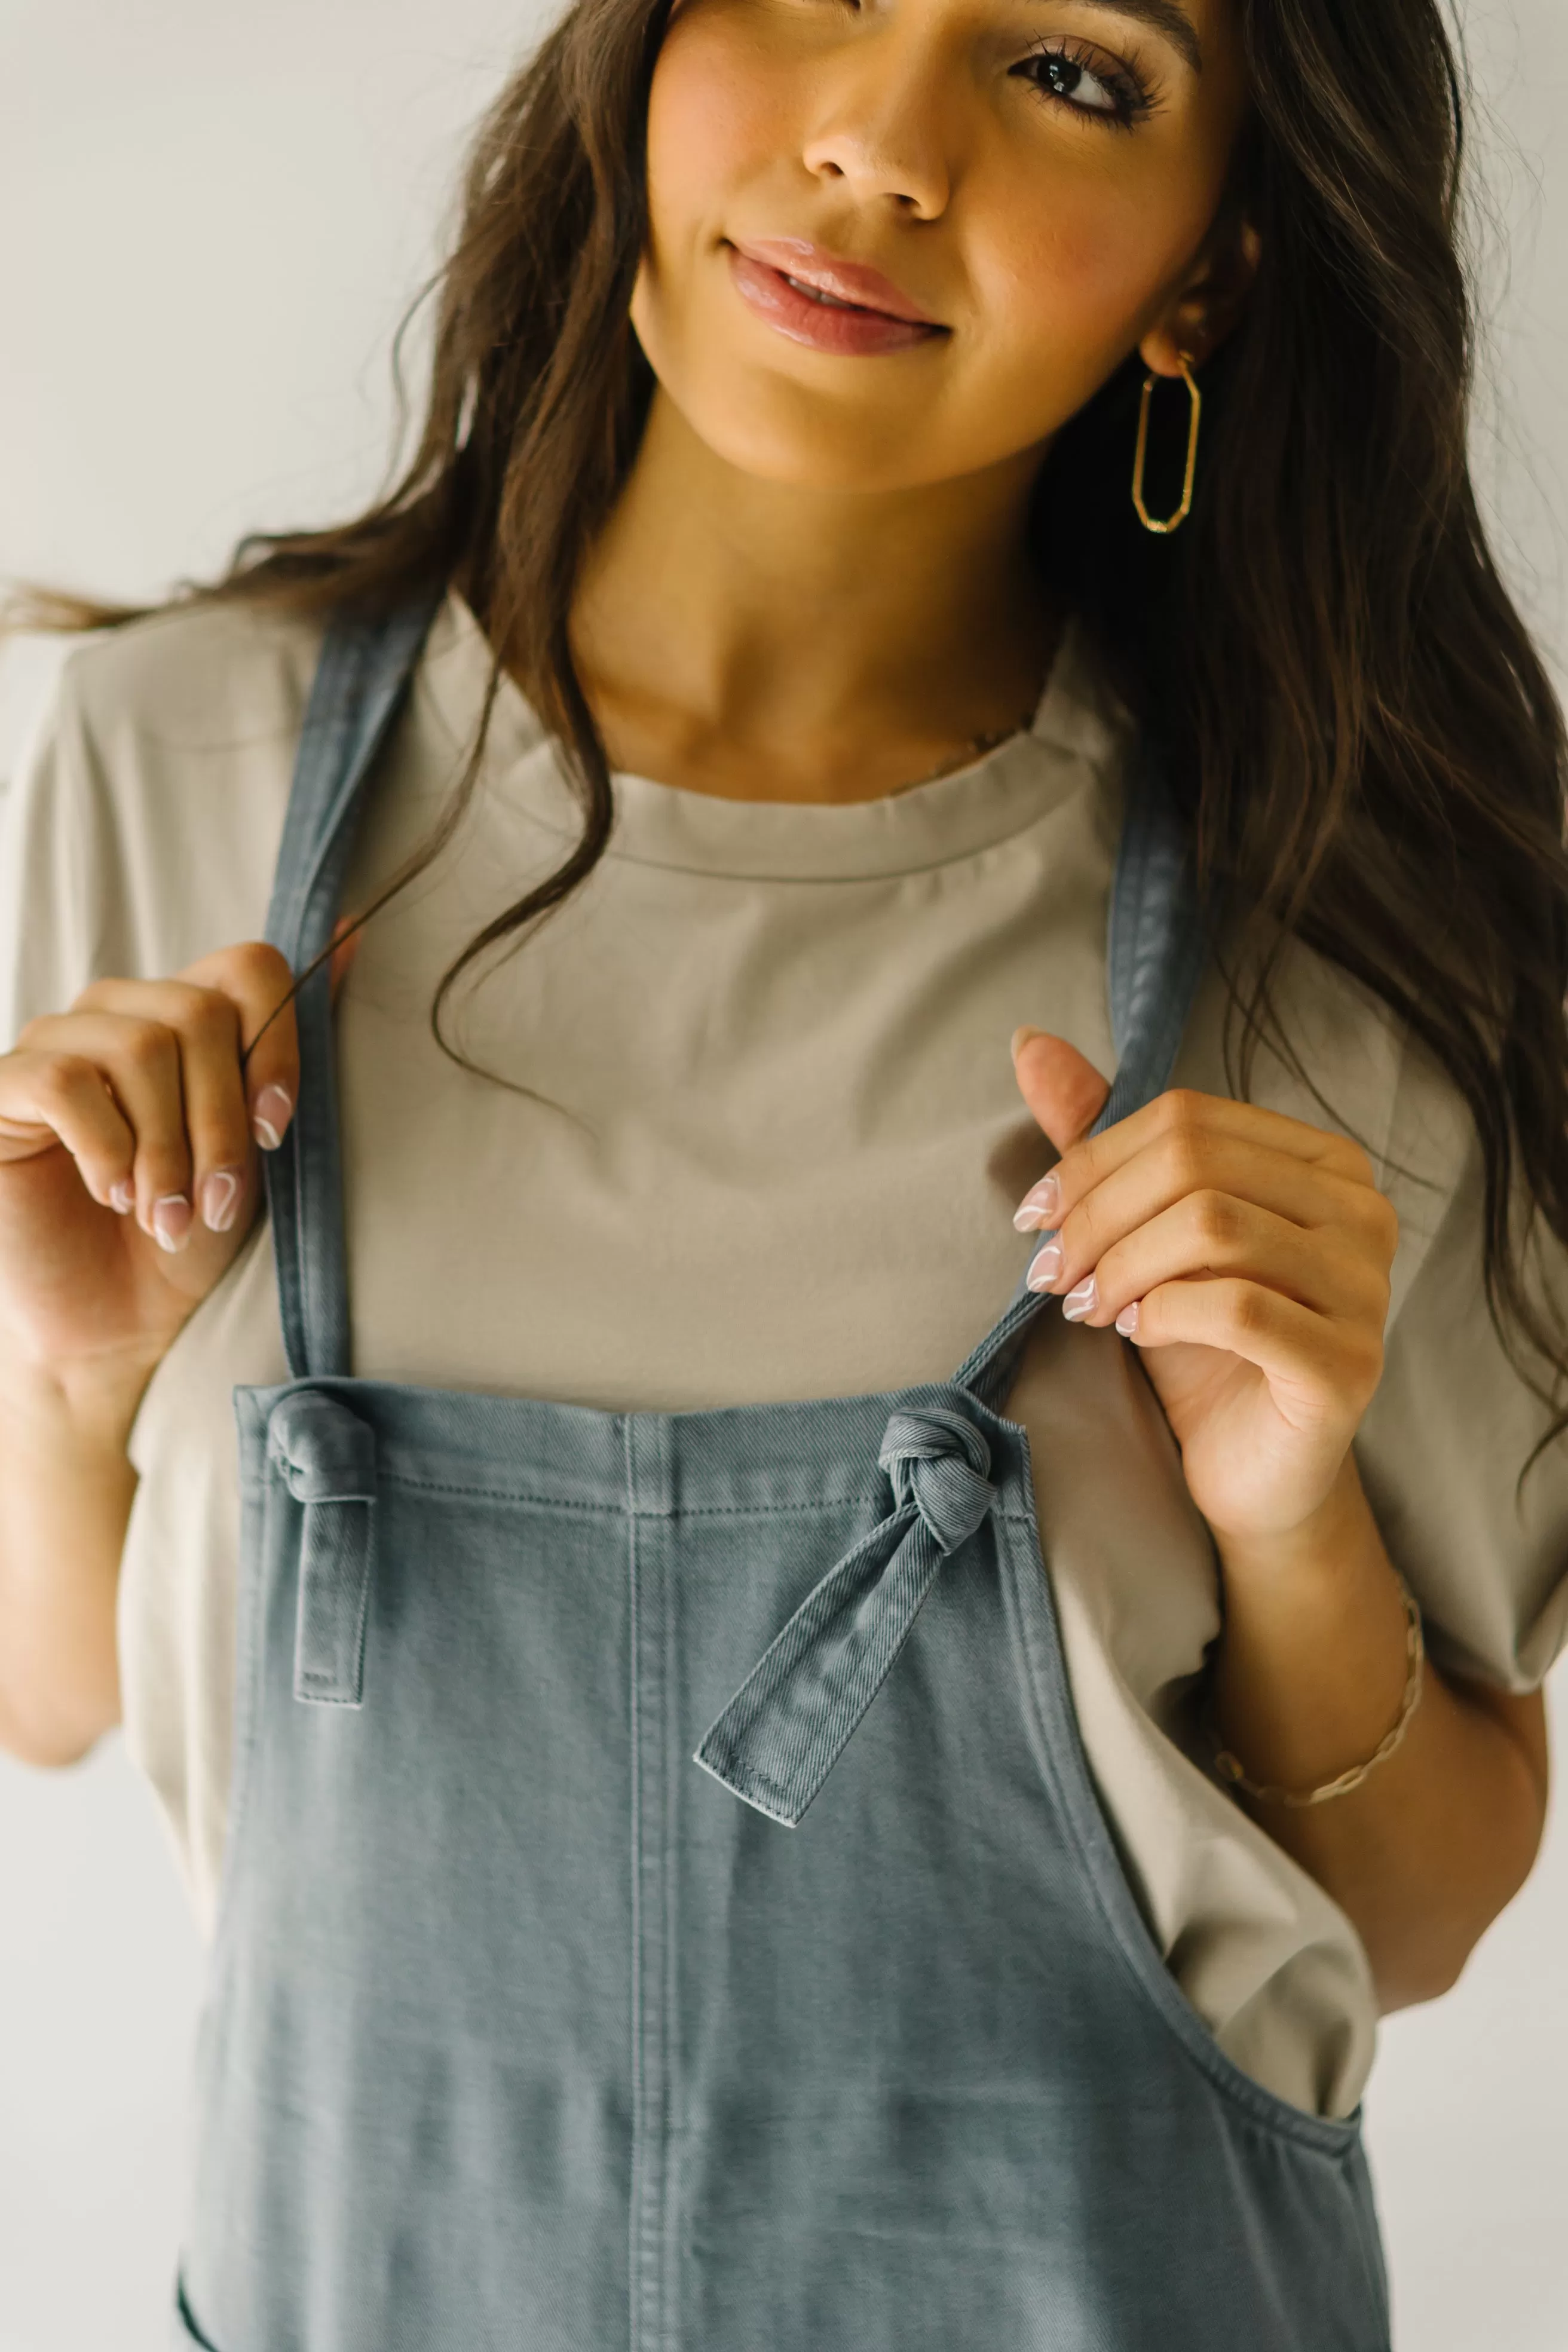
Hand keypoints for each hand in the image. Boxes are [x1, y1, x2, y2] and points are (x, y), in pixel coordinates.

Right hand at [0, 925, 357, 1401]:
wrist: (114, 1327)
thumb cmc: (187, 1238)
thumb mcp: (257, 1145)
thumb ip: (292, 1044)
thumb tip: (351, 932)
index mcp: (184, 1017)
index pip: (247, 965)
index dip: (276, 1044)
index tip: (276, 1133)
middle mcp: (118, 1014)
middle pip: (197, 1014)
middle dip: (220, 1122)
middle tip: (214, 1201)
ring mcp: (54, 1045)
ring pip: (139, 1045)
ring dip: (167, 1149)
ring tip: (164, 1215)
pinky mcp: (1, 1089)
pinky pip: (64, 1080)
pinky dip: (105, 1147)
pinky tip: (112, 1195)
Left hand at [1009, 1028, 1397, 1545]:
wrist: (1251, 1471)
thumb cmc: (1201, 1346)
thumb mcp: (1143, 1234)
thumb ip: (1100, 1141)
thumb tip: (1028, 1044)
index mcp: (1321, 1162)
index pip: (1188, 1117)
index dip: (1092, 1159)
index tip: (1033, 1217)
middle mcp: (1360, 1211)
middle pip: (1194, 1164)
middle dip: (1098, 1215)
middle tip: (1051, 1272)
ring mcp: (1366, 1287)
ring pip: (1212, 1225)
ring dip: (1122, 1265)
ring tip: (1088, 1305)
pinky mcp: (1347, 1363)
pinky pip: (1238, 1308)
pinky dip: (1164, 1313)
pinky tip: (1138, 1332)